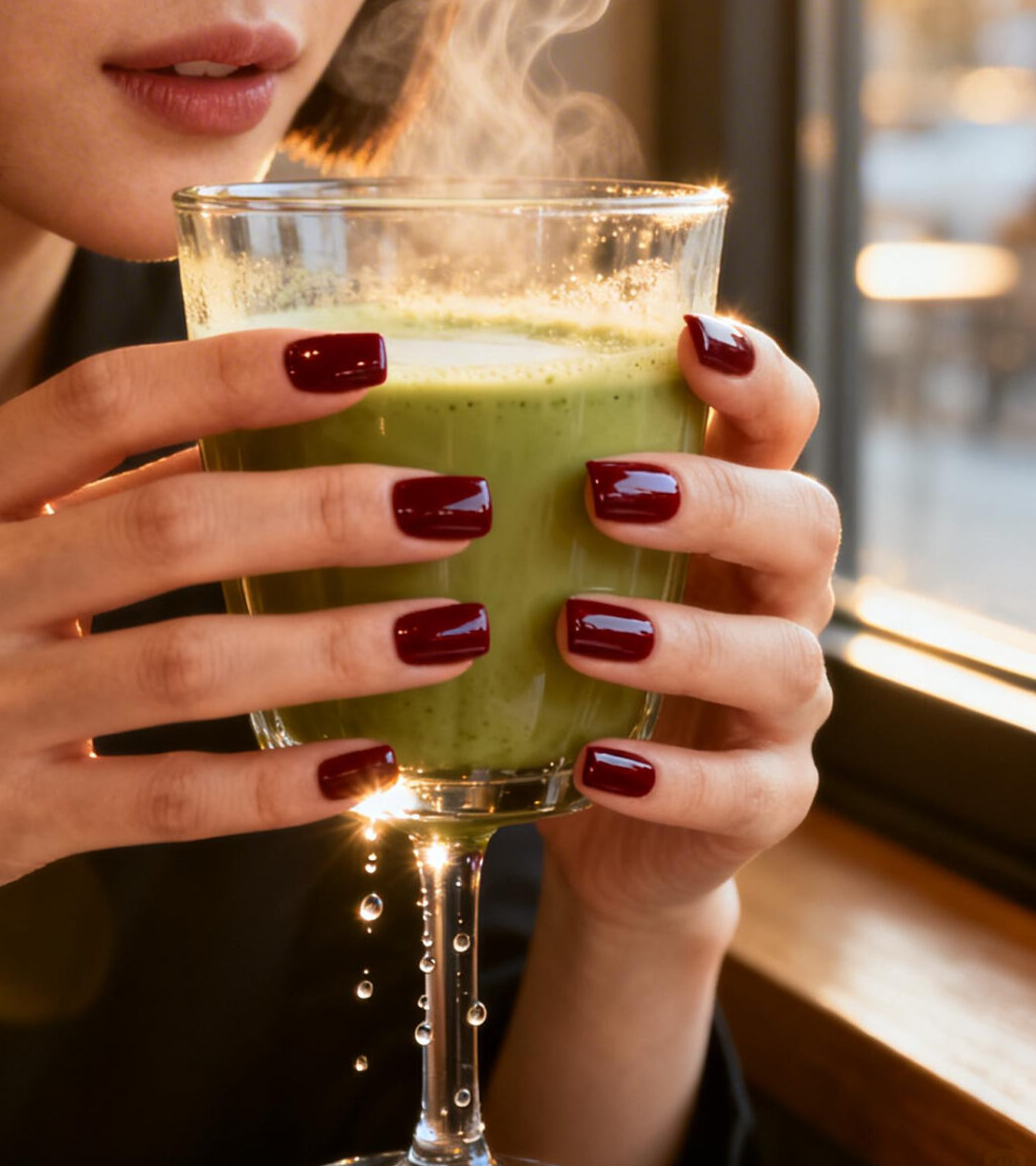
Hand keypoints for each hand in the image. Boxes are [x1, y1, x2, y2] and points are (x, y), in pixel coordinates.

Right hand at [0, 330, 486, 961]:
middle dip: (330, 510)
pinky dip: (275, 788)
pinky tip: (368, 767)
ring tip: (449, 632)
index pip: (106, 397)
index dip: (240, 373)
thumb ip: (83, 482)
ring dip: (337, 648)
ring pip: (189, 667)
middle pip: (172, 523)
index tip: (364, 357)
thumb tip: (249, 423)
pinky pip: (165, 800)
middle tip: (450, 502)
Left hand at [542, 313, 838, 931]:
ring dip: (679, 641)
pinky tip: (595, 764)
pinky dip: (672, 779)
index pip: (782, 420)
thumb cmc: (561, 661)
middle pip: (806, 521)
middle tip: (601, 491)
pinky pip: (748, 790)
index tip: (687, 339)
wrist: (607, 826)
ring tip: (576, 631)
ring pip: (780, 658)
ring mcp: (784, 703)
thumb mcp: (544, 564)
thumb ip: (506, 487)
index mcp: (732, 514)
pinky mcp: (767, 798)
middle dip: (713, 499)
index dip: (756, 375)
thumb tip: (360, 381)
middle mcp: (775, 595)